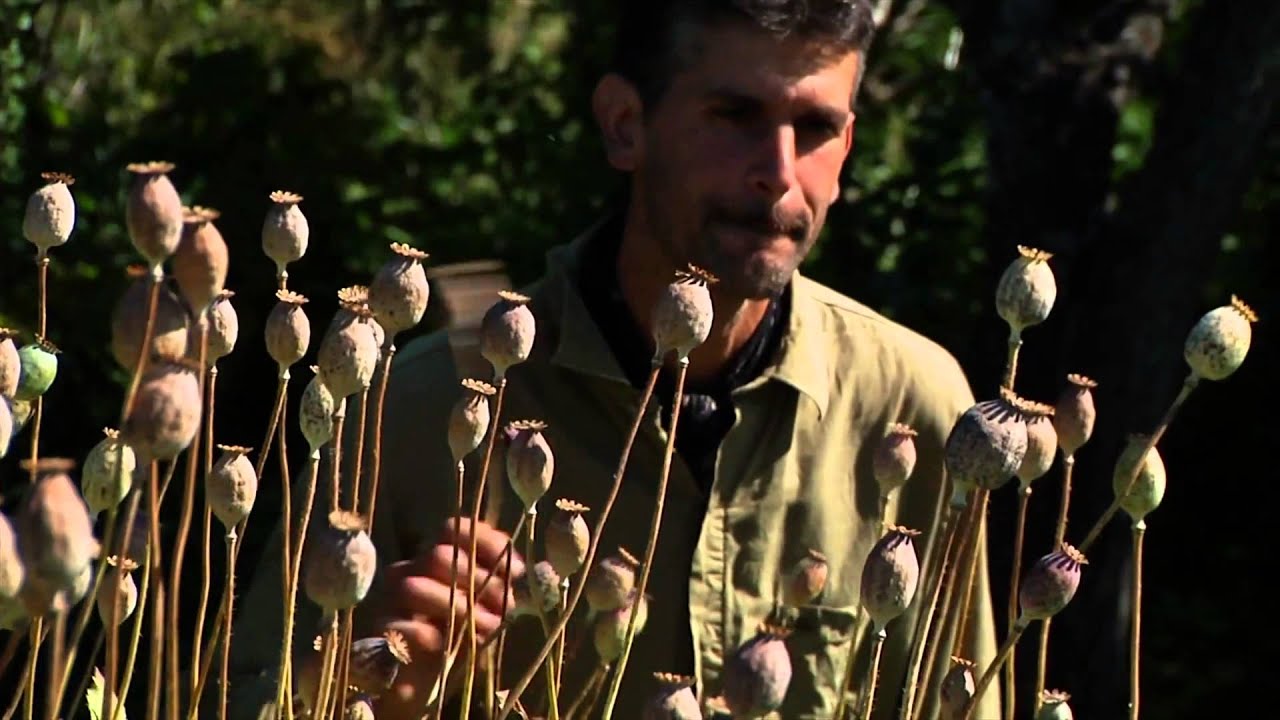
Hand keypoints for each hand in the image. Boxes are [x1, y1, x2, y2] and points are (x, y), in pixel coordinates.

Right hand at [375, 517, 524, 715]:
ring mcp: (389, 602)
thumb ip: (496, 589)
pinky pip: (400, 625)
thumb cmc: (457, 640)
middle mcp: (409, 572)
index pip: (453, 529)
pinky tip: (447, 644)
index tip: (517, 569)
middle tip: (505, 607)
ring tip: (488, 628)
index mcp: (435, 561)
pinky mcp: (379, 634)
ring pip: (415, 587)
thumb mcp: (484, 612)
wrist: (421, 685)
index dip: (486, 542)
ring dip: (459, 607)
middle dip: (480, 581)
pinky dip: (428, 633)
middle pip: (438, 556)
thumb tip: (516, 569)